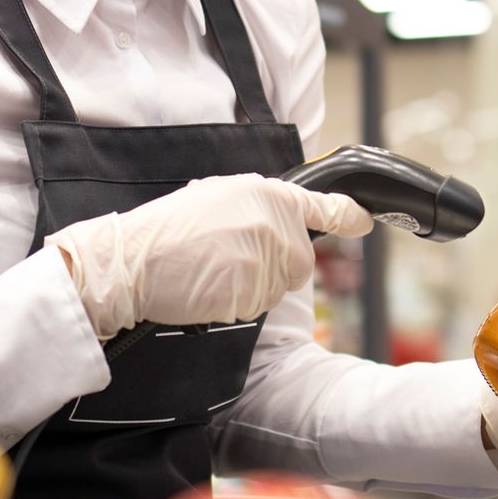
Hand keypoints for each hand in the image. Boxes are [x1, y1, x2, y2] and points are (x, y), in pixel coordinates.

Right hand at [47, 174, 374, 339]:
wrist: (133, 260)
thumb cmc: (168, 229)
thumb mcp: (217, 196)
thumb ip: (258, 206)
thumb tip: (282, 220)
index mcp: (267, 194)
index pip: (320, 207)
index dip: (347, 215)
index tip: (364, 221)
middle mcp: (274, 223)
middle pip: (300, 261)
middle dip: (274, 266)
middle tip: (227, 257)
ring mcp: (265, 258)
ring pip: (278, 286)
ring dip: (252, 285)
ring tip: (211, 267)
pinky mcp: (253, 290)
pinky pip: (257, 304)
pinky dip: (237, 302)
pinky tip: (208, 286)